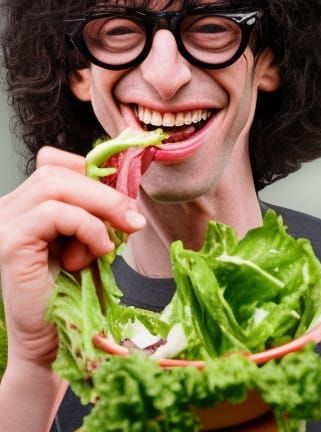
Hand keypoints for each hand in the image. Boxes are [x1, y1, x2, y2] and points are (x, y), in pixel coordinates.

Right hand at [0, 148, 146, 369]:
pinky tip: (99, 250)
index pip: (55, 162)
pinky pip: (55, 213)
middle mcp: (9, 208)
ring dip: (99, 208)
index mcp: (27, 202)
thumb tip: (124, 179)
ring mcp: (5, 223)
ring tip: (115, 238)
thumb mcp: (92, 233)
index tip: (120, 198)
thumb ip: (97, 205)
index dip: (91, 172)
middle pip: (59, 172)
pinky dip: (88, 227)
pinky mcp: (10, 242)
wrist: (61, 333)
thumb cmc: (77, 285)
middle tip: (132, 219)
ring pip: (57, 186)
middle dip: (104, 192)